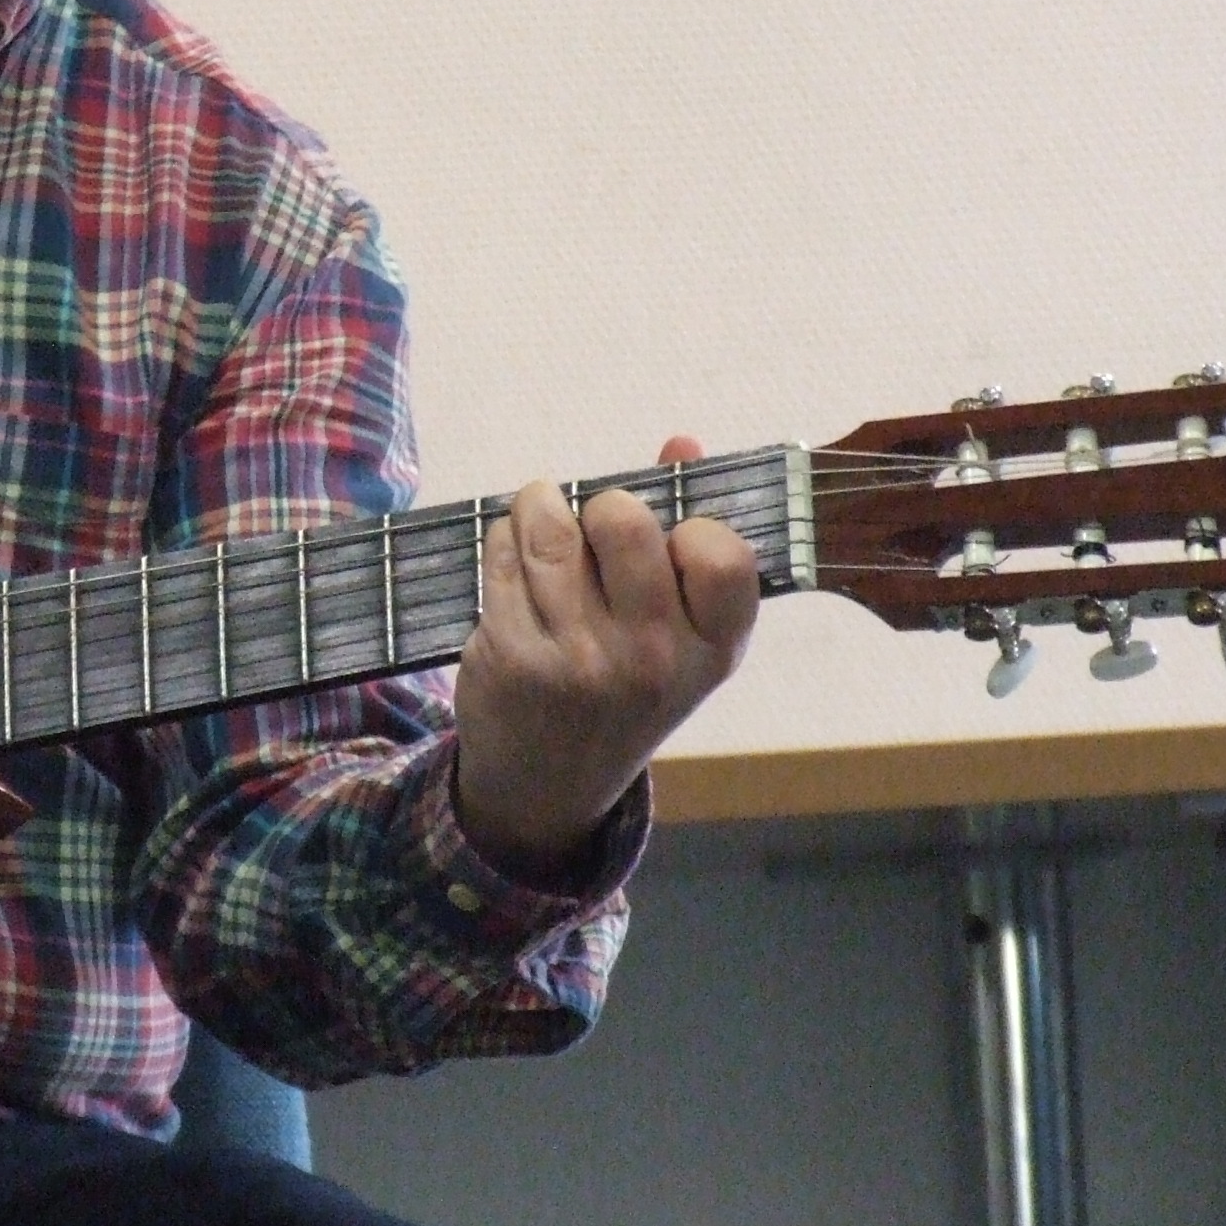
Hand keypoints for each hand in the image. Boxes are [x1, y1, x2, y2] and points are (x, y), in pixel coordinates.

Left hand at [450, 436, 759, 880]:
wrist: (550, 784)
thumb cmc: (624, 684)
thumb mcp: (678, 631)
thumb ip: (687, 533)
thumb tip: (682, 442)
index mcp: (713, 649)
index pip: (721, 551)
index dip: (690, 528)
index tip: (668, 543)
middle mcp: (652, 659)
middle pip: (622, 519)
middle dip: (602, 506)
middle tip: (595, 530)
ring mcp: (579, 660)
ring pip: (550, 526)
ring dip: (541, 508)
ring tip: (544, 525)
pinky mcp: (512, 653)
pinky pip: (504, 551)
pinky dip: (506, 540)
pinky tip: (516, 563)